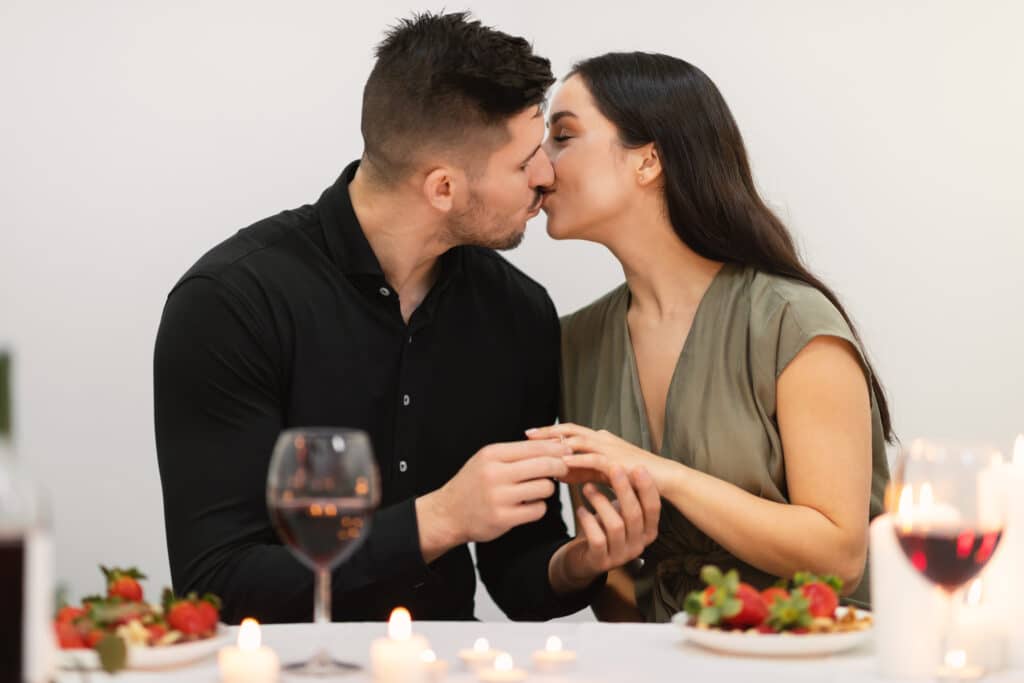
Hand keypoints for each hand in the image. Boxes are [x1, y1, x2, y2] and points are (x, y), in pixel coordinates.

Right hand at [416, 440, 569, 561]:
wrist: (448, 513)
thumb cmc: (472, 485)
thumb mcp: (488, 460)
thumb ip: (517, 453)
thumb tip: (554, 445)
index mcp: (492, 454)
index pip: (534, 446)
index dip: (556, 449)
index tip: (566, 451)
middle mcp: (494, 474)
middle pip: (544, 465)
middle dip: (560, 466)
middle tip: (564, 469)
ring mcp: (499, 497)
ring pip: (544, 488)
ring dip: (547, 489)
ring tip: (537, 489)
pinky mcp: (503, 519)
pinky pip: (538, 510)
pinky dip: (538, 507)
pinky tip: (528, 505)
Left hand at [526, 423, 676, 492]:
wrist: (661, 479)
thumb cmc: (631, 476)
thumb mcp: (599, 471)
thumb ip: (579, 469)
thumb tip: (556, 471)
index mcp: (598, 438)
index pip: (569, 430)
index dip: (549, 431)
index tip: (529, 434)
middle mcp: (602, 438)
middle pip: (570, 430)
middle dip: (548, 432)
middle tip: (527, 435)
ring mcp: (610, 448)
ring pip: (579, 441)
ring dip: (559, 444)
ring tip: (540, 447)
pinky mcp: (617, 461)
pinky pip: (594, 459)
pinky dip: (577, 460)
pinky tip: (563, 464)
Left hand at [548, 463, 660, 592]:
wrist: (584, 560)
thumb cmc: (604, 528)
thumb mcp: (619, 511)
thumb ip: (626, 494)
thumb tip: (626, 461)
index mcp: (648, 531)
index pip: (653, 509)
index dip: (647, 488)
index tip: (639, 466)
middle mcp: (638, 545)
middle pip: (635, 515)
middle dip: (624, 489)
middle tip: (614, 468)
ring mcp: (621, 556)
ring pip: (616, 526)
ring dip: (601, 502)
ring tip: (587, 487)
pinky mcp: (601, 562)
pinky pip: (597, 539)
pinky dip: (588, 521)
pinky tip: (580, 510)